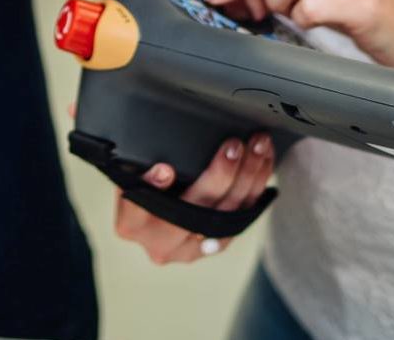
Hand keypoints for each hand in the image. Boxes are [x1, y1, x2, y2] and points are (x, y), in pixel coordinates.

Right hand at [113, 133, 275, 264]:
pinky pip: (243, 216)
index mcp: (132, 224)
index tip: (165, 169)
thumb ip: (138, 167)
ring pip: (228, 215)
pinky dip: (255, 186)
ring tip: (257, 146)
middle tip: (233, 146)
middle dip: (219, 176)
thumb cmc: (141, 186)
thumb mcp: (131, 173)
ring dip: (248, 176)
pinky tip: (262, 161)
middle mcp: (161, 243)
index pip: (138, 208)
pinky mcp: (217, 243)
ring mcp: (192, 248)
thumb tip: (161, 162)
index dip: (152, 187)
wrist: (156, 215)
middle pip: (194, 212)